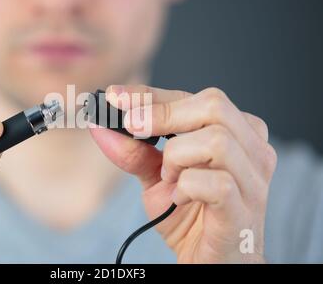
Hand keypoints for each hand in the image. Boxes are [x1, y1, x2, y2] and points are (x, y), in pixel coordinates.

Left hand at [90, 85, 276, 262]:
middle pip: (214, 106)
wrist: (208, 262)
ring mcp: (254, 180)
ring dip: (177, 157)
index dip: (153, 95)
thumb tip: (103, 127)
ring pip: (215, 140)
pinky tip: (180, 198)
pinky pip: (216, 183)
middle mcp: (252, 150)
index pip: (197, 98)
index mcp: (236, 133)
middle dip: (164, 114)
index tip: (115, 95)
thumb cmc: (188, 215)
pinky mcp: (244, 210)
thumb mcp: (156, 177)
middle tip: (133, 127)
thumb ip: (135, 152)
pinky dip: (186, 187)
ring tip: (169, 178)